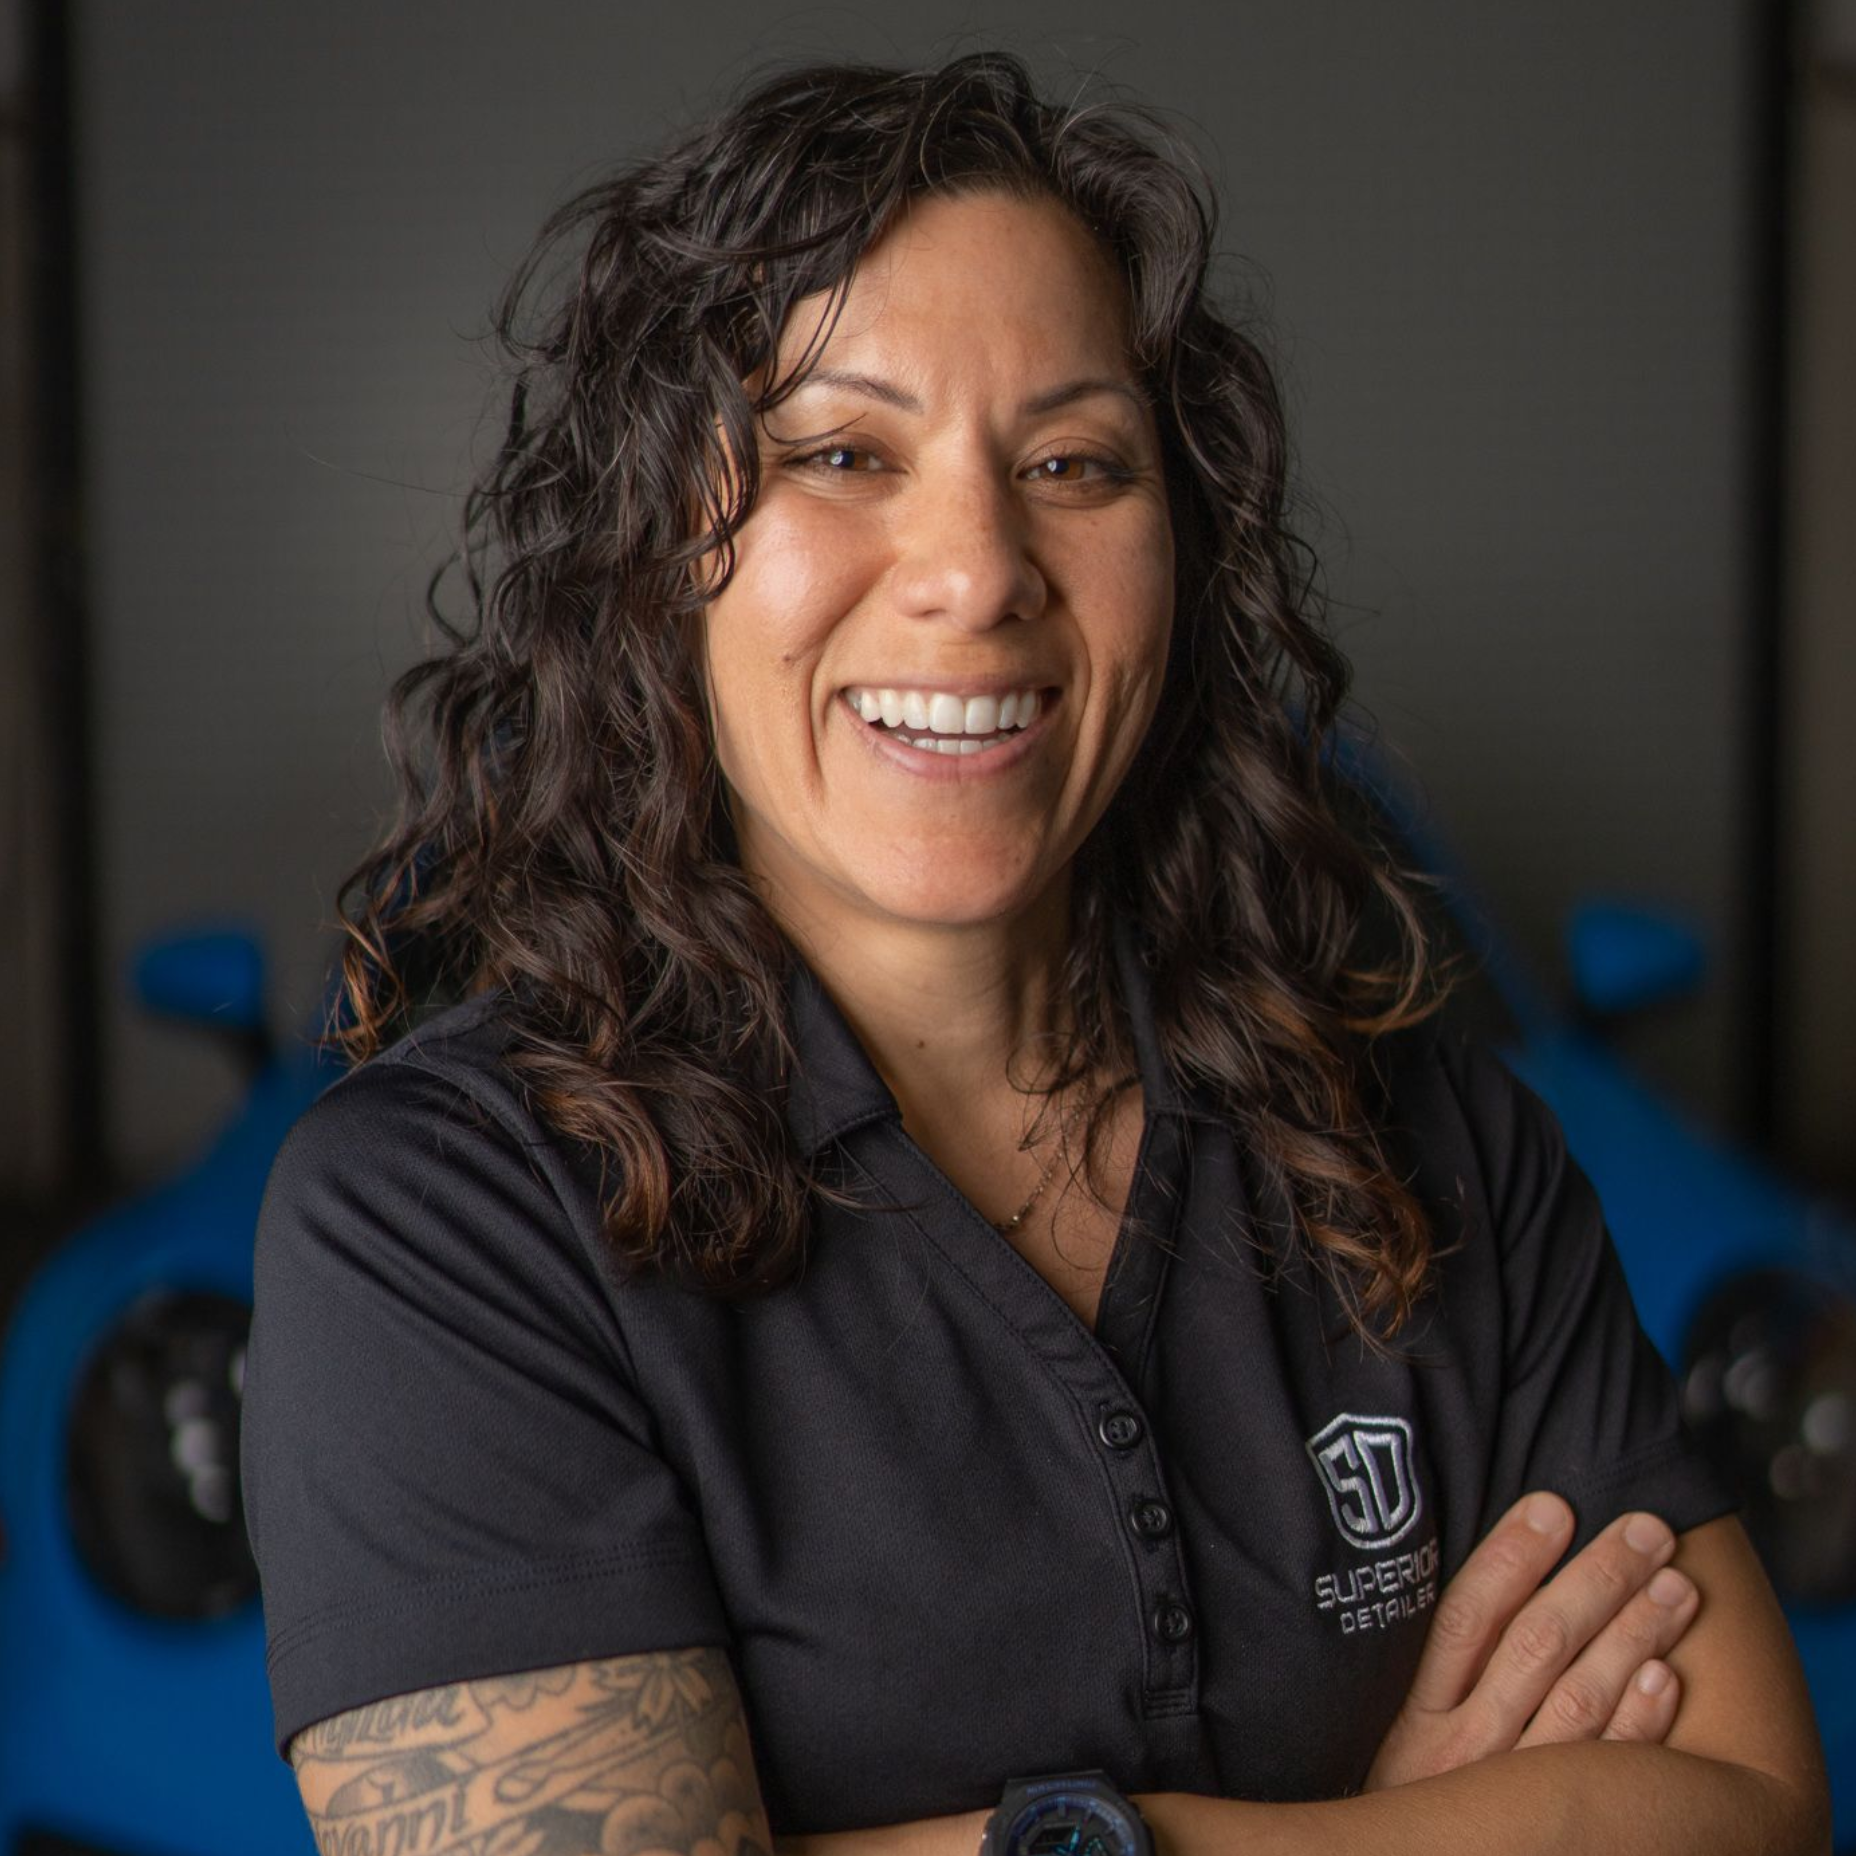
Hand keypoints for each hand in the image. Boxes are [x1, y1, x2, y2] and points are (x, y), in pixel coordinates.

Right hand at [1364, 1491, 1699, 1791]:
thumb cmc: (1413, 1801)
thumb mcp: (1400, 1732)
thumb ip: (1439, 1670)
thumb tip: (1498, 1575)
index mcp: (1416, 1714)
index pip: (1467, 1617)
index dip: (1510, 1556)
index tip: (1554, 1505)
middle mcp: (1462, 1752)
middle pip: (1535, 1646)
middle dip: (1596, 1579)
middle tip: (1645, 1529)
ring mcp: (1512, 1795)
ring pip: (1580, 1703)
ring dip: (1633, 1636)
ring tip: (1675, 1586)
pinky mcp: (1561, 1833)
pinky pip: (1605, 1776)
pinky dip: (1639, 1725)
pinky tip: (1665, 1678)